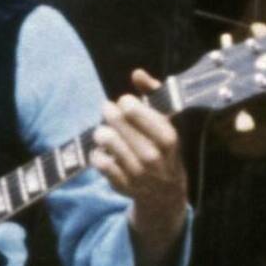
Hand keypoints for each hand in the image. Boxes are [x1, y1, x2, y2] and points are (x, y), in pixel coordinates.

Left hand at [92, 69, 187, 254]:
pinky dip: (97, 153)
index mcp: (168, 137)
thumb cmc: (164, 148)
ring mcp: (136, 172)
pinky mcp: (122, 184)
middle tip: (108, 111)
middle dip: (109, 113)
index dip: (126, 103)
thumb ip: (154, 94)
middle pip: (117, 124)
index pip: (136, 112)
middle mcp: (153, 156)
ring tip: (104, 132)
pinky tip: (103, 151)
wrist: (166, 192)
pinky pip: (98, 161)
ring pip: (106, 141)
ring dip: (101, 133)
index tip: (125, 102)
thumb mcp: (167, 122)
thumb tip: (137, 73)